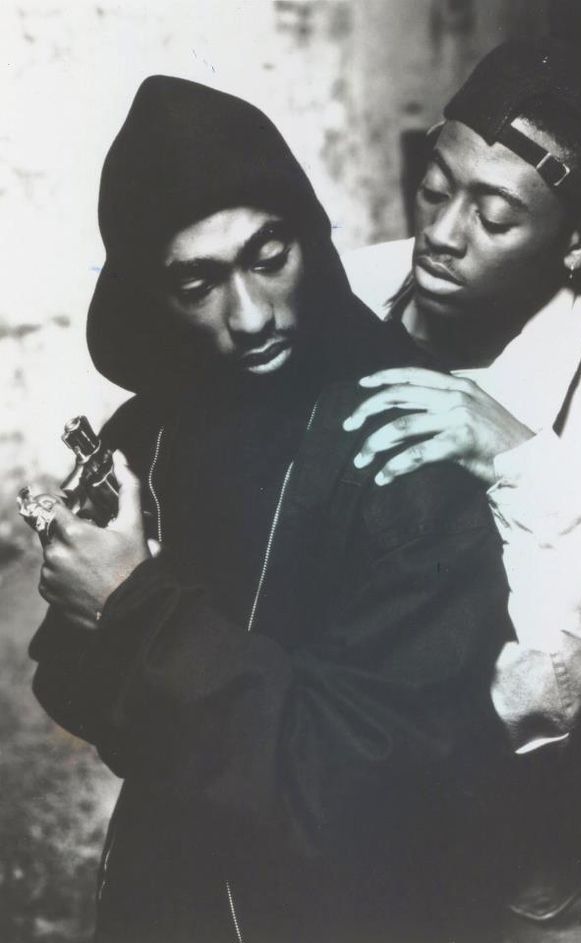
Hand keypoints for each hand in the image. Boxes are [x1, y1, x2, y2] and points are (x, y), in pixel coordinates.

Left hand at [39, 452, 148, 628]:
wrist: (131, 612)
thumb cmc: (133, 568)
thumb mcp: (134, 525)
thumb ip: (128, 487)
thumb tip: (120, 457)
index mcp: (71, 531)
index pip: (47, 504)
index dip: (58, 504)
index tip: (67, 508)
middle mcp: (54, 552)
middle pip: (51, 530)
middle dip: (69, 531)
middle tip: (93, 542)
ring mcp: (49, 574)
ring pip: (51, 552)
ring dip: (66, 553)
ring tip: (93, 564)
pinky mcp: (48, 593)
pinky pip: (50, 575)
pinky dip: (64, 574)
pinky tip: (86, 579)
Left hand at [343, 367, 533, 485]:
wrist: (526, 459)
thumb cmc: (496, 439)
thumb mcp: (472, 410)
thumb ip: (444, 404)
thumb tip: (410, 406)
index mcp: (456, 385)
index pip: (412, 375)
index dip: (383, 378)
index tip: (361, 385)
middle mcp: (454, 396)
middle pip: (398, 396)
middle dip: (366, 410)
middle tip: (346, 426)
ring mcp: (457, 417)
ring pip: (400, 426)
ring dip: (373, 444)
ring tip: (359, 461)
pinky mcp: (459, 441)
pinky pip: (415, 454)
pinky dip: (394, 467)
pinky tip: (382, 477)